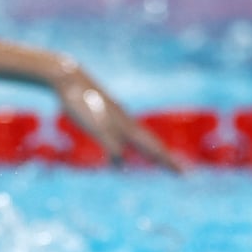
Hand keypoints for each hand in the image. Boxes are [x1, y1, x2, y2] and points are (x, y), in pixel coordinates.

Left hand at [53, 64, 182, 171]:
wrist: (68, 77)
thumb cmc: (80, 103)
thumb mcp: (94, 127)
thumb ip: (109, 145)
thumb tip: (121, 163)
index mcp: (126, 126)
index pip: (153, 147)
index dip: (167, 161)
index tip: (182, 173)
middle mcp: (126, 122)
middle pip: (151, 143)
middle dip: (165, 158)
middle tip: (181, 171)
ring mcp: (118, 117)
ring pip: (140, 137)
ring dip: (152, 150)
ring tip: (160, 159)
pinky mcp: (108, 114)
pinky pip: (127, 133)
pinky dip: (135, 142)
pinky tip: (129, 143)